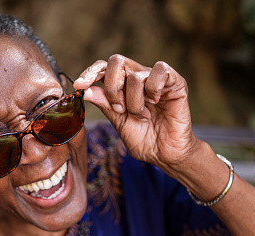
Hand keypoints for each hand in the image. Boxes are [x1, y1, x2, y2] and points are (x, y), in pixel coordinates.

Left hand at [74, 55, 198, 172]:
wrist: (166, 155)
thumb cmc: (145, 140)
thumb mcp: (119, 123)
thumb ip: (105, 105)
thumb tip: (86, 90)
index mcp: (123, 86)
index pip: (104, 68)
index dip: (90, 72)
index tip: (79, 85)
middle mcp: (139, 78)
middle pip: (116, 61)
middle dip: (112, 87)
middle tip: (118, 109)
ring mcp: (157, 79)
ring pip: (135, 75)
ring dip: (134, 101)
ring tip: (142, 116)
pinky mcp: (175, 82)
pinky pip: (160, 71)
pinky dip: (153, 89)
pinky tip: (156, 103)